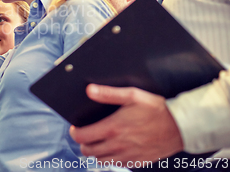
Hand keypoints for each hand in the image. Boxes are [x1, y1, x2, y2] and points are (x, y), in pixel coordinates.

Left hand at [69, 84, 183, 163]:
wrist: (180, 126)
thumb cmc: (156, 108)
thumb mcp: (132, 95)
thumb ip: (108, 94)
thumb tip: (89, 90)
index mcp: (113, 128)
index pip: (82, 137)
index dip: (74, 133)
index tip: (76, 127)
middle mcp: (118, 145)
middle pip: (88, 152)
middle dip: (83, 143)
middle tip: (87, 134)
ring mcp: (127, 156)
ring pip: (100, 161)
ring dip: (96, 152)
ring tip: (100, 141)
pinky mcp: (137, 162)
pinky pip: (117, 165)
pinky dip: (112, 158)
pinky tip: (116, 147)